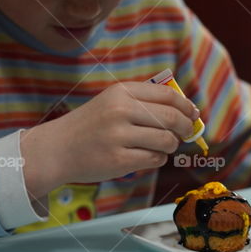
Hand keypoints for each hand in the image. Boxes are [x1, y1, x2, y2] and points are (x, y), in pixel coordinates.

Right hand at [19, 81, 197, 197]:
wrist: (57, 149)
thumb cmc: (90, 126)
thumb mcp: (111, 102)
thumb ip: (143, 102)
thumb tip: (186, 110)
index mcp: (121, 91)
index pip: (168, 95)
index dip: (186, 106)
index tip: (193, 114)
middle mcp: (120, 110)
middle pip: (172, 118)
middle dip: (185, 128)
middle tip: (185, 134)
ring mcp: (119, 136)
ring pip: (166, 141)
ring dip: (170, 146)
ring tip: (160, 147)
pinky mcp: (119, 160)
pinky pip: (155, 160)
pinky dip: (157, 160)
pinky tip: (147, 157)